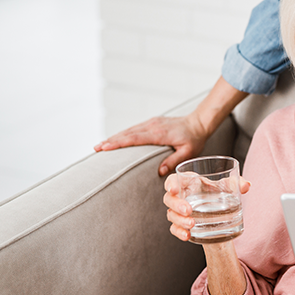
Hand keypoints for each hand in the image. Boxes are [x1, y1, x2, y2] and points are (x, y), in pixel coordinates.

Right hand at [94, 77, 248, 176]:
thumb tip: (159, 172)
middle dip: (111, 141)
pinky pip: (134, 129)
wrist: (198, 122)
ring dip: (114, 137)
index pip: (135, 138)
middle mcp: (152, 126)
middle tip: (95, 148)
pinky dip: (123, 135)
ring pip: (129, 130)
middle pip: (127, 133)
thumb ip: (173, 160)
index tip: (105, 147)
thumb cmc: (194, 139)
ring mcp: (151, 123)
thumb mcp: (188, 152)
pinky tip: (114, 140)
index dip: (119, 142)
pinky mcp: (152, 123)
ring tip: (100, 146)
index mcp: (159, 133)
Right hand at [163, 173, 250, 241]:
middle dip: (177, 205)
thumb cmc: (220, 193)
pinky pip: (174, 229)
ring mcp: (179, 212)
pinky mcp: (181, 224)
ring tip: (192, 224)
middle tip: (189, 210)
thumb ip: (237, 183)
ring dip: (179, 220)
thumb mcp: (228, 186)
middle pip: (170, 199)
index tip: (174, 189)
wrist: (222, 213)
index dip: (170, 184)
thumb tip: (246, 185)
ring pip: (171, 215)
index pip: (173, 180)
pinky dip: (179, 232)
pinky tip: (187, 235)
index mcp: (189, 182)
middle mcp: (182, 196)